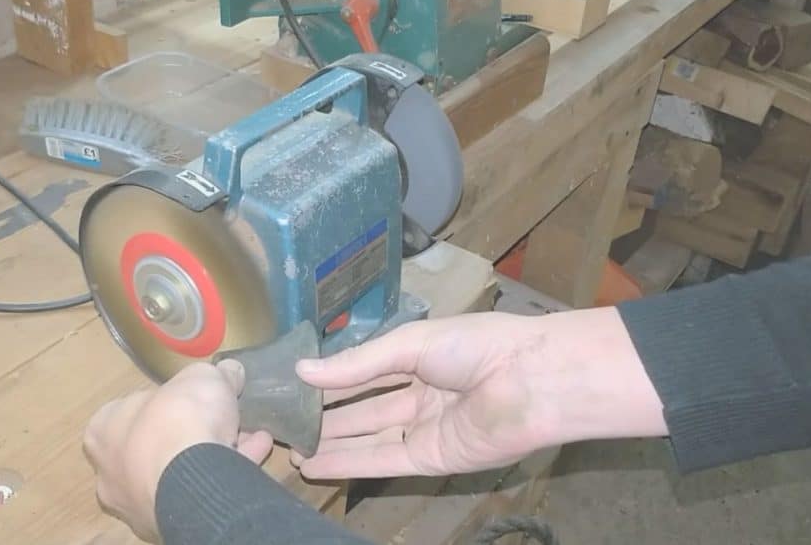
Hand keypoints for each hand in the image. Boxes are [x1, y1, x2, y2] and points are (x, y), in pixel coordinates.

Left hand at [82, 360, 273, 541]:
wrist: (192, 475)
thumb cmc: (180, 418)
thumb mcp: (203, 377)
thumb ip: (216, 373)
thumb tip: (230, 371)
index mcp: (104, 430)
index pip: (134, 408)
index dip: (170, 399)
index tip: (198, 396)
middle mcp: (111, 469)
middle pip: (158, 442)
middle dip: (194, 430)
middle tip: (225, 418)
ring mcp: (137, 501)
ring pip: (179, 470)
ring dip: (214, 451)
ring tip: (250, 435)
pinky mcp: (166, 522)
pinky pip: (200, 490)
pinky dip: (226, 470)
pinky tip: (256, 453)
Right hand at [291, 308, 665, 479]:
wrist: (530, 380)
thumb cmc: (476, 346)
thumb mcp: (409, 344)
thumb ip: (357, 365)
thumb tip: (302, 370)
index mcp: (419, 360)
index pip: (364, 372)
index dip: (330, 380)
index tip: (289, 385)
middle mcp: (419, 396)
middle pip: (362, 410)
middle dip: (324, 417)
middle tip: (280, 422)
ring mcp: (424, 430)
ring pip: (366, 439)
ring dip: (329, 445)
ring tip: (286, 449)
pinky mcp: (430, 460)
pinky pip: (382, 462)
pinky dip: (348, 465)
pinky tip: (314, 465)